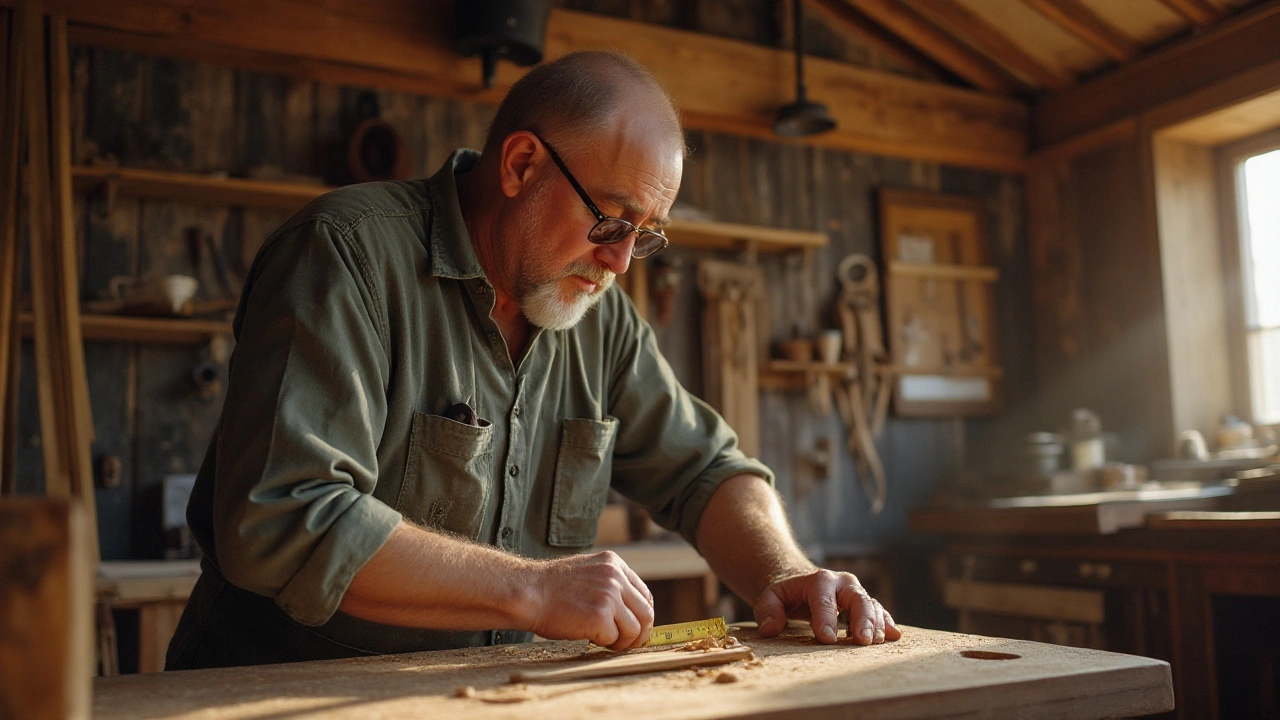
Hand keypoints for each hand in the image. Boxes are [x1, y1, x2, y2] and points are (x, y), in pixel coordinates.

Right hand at [525, 550, 653, 649]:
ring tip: (605, 641)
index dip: (641, 615)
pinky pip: (614, 638)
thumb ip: (609, 584)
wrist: (528, 593)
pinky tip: (590, 638)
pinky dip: (604, 643)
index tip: (634, 628)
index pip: (644, 594)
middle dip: (639, 634)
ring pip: (634, 629)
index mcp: (613, 563)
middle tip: (626, 644)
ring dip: (622, 641)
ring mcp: (609, 596)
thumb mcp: (586, 572)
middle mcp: (615, 577)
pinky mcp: (600, 616)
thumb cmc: (551, 588)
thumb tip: (628, 609)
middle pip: (646, 613)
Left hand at [754, 569, 900, 644]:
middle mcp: (842, 583)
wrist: (802, 584)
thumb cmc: (786, 595)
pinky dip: (887, 623)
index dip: (825, 618)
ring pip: (872, 605)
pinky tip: (894, 636)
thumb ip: (768, 610)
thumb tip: (770, 629)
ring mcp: (856, 593)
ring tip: (876, 642)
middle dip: (862, 619)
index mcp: (818, 580)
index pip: (823, 599)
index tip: (827, 638)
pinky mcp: (865, 605)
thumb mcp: (770, 597)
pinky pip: (880, 612)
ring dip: (877, 624)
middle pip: (857, 599)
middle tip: (863, 640)